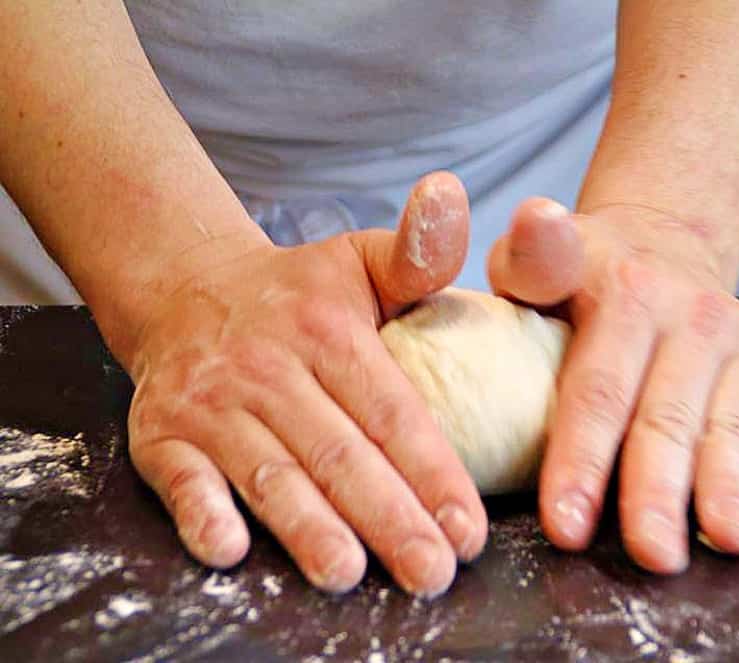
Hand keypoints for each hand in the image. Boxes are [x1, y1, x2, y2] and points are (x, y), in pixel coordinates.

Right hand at [126, 173, 486, 596]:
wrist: (188, 289)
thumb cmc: (296, 290)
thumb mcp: (359, 259)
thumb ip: (416, 252)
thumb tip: (453, 195)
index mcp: (328, 330)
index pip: (392, 409)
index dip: (432, 471)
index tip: (469, 527)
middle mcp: (269, 367)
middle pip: (338, 453)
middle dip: (388, 519)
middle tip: (432, 574)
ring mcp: (212, 403)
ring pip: (268, 472)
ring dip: (305, 527)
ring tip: (346, 572)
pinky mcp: (161, 432)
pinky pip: (181, 478)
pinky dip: (201, 513)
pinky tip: (230, 551)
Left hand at [489, 200, 738, 572]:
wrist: (667, 251)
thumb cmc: (588, 277)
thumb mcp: (545, 258)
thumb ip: (532, 255)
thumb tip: (535, 219)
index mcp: (627, 298)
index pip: (598, 391)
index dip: (582, 460)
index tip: (566, 523)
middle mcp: (692, 321)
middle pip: (668, 420)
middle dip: (660, 494)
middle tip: (652, 555)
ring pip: (728, 430)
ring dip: (728, 489)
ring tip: (725, 540)